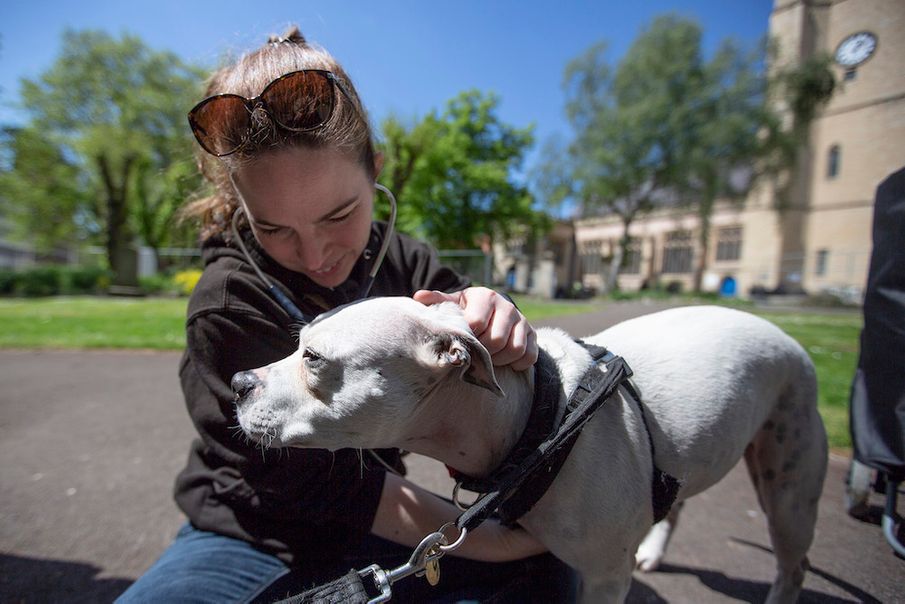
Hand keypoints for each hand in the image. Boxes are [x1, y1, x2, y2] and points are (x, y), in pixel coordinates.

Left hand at [413, 287, 537, 369]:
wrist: (493, 310)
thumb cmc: (467, 310)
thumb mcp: (453, 304)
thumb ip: (438, 301)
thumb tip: (418, 297)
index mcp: (485, 296)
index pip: (476, 323)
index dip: (467, 338)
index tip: (461, 343)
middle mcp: (507, 306)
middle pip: (497, 339)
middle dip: (483, 352)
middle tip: (474, 355)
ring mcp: (522, 320)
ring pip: (514, 349)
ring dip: (499, 360)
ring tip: (487, 359)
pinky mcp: (533, 334)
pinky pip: (529, 356)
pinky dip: (517, 364)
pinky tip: (504, 362)